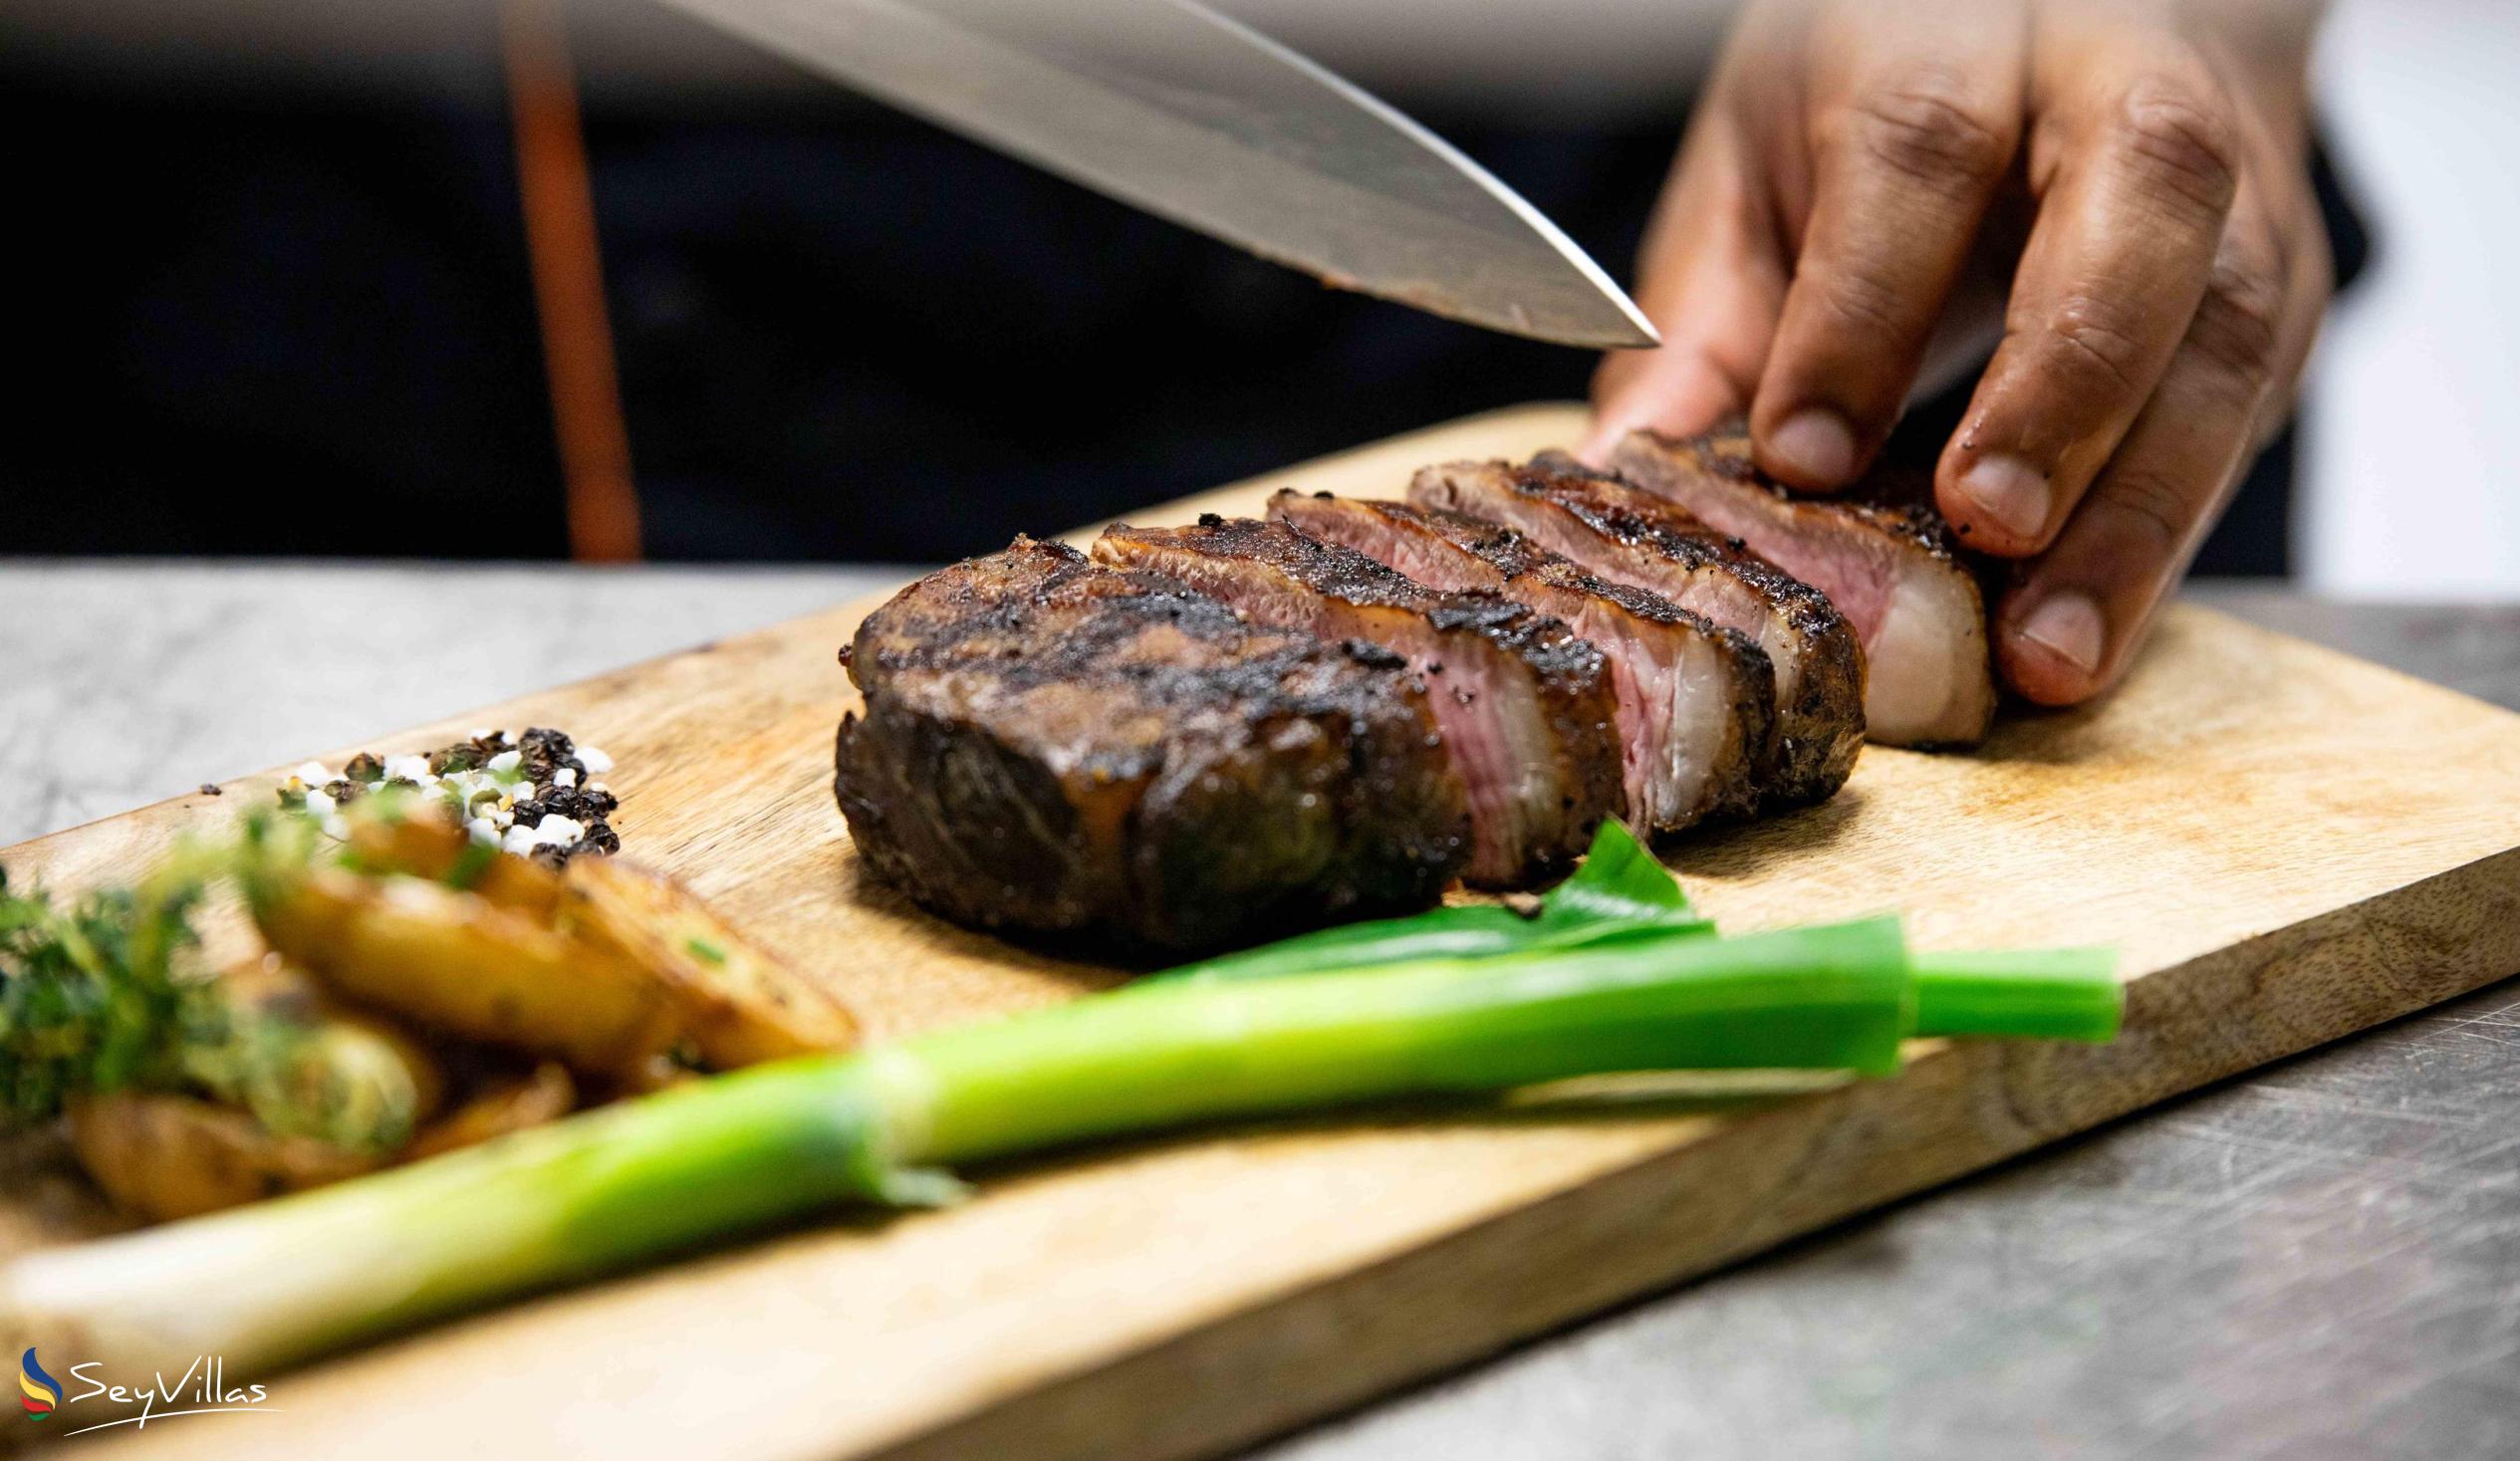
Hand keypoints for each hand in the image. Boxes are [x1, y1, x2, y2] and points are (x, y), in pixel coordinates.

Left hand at [1585, 0, 2332, 704]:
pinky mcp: (2287, 280)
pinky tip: (2102, 625)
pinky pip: (2256, 403)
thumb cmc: (1900, 95)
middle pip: (2138, 206)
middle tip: (1988, 528)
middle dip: (2062, 383)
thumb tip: (1622, 468)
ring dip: (2141, 508)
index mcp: (1956, 32)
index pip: (1924, 151)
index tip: (1805, 454)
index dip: (1865, 307)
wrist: (2084, 18)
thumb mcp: (1764, 163)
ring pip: (2230, 324)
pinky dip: (2175, 531)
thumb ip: (1706, 314)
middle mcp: (2120, 82)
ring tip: (2051, 646)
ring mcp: (2234, 181)